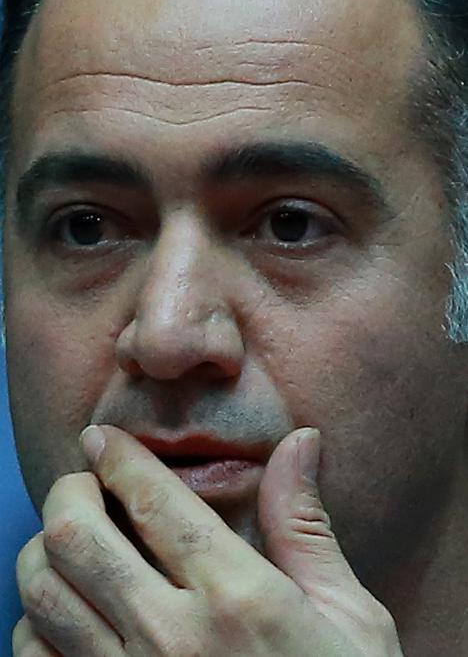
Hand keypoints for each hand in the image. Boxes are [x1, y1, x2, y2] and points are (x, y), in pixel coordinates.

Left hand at [14, 425, 403, 655]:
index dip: (118, 455)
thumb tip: (300, 441)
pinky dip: (38, 621)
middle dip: (68, 490)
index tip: (103, 439)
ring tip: (73, 538)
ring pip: (42, 594)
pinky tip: (71, 607)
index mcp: (238, 597)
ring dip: (45, 551)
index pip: (154, 500)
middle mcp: (172, 638)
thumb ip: (304, 525)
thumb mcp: (348, 615)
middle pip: (75, 536)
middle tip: (83, 481)